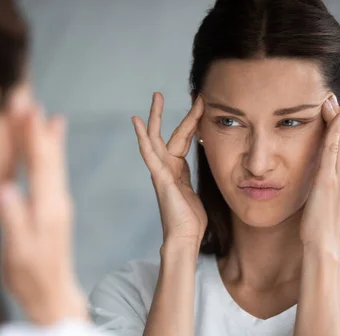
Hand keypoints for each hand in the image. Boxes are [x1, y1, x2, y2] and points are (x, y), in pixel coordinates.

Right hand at [0, 106, 85, 325]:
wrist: (54, 295)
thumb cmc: (32, 277)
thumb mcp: (19, 252)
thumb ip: (14, 220)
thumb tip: (6, 188)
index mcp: (48, 208)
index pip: (41, 164)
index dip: (33, 135)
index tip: (28, 108)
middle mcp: (57, 200)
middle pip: (49, 157)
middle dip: (39, 127)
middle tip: (30, 98)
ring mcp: (58, 203)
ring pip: (53, 163)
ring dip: (46, 136)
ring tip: (43, 112)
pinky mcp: (55, 208)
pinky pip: (51, 173)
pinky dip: (49, 154)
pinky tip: (50, 143)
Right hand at [132, 93, 206, 243]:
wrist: (184, 237)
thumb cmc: (191, 220)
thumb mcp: (196, 193)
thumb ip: (192, 179)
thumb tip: (202, 170)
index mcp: (177, 170)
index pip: (183, 139)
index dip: (191, 121)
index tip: (200, 104)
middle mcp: (166, 168)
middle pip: (165, 134)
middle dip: (165, 113)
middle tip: (160, 93)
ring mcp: (161, 172)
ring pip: (155, 139)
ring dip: (155, 117)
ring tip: (155, 98)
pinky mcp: (160, 177)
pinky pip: (149, 153)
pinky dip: (142, 136)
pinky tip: (137, 122)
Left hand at [300, 96, 339, 254]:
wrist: (323, 246)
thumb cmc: (323, 228)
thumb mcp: (333, 204)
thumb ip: (333, 187)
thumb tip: (324, 175)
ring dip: (337, 118)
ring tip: (331, 99)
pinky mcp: (329, 181)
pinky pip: (333, 151)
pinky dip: (334, 132)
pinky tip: (333, 117)